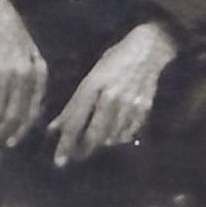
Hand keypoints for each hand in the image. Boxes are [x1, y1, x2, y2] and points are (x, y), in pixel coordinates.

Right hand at [0, 0, 46, 150]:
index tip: (8, 143)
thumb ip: (28, 86)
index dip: (18, 134)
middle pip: (12, 119)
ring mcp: (0, 73)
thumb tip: (17, 128)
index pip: (31, 113)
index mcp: (36, 71)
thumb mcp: (26, 55)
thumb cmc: (6, 34)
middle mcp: (21, 73)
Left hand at [48, 21, 176, 166]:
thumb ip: (74, 104)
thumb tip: (54, 128)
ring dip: (101, 143)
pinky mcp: (145, 105)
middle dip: (83, 149)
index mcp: (93, 85)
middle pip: (94, 134)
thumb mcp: (92, 76)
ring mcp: (129, 101)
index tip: (58, 161)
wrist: (151, 45)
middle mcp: (110, 95)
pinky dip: (120, 137)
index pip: (75, 122)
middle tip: (77, 155)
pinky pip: (129, 131)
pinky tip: (116, 134)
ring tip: (97, 142)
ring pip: (111, 136)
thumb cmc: (116, 58)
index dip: (65, 143)